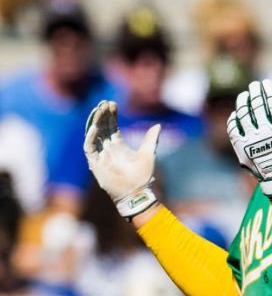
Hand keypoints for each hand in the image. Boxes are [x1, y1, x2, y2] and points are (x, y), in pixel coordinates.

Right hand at [82, 100, 160, 217]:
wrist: (137, 192)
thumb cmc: (142, 176)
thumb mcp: (149, 154)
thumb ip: (151, 139)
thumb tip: (158, 125)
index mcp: (119, 145)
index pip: (111, 126)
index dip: (111, 115)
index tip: (112, 103)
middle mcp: (108, 148)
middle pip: (102, 127)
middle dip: (102, 115)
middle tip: (104, 103)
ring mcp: (101, 155)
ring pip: (94, 134)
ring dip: (95, 122)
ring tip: (98, 110)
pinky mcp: (95, 163)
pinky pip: (89, 148)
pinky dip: (90, 138)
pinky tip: (94, 127)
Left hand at [227, 80, 271, 196]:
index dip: (269, 90)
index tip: (266, 83)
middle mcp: (265, 131)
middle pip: (258, 105)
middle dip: (255, 92)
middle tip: (254, 85)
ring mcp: (251, 139)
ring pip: (244, 114)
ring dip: (243, 102)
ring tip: (244, 96)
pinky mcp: (240, 147)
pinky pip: (234, 129)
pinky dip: (234, 119)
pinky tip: (237, 113)